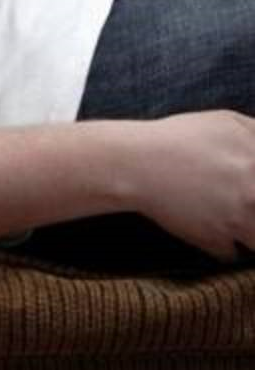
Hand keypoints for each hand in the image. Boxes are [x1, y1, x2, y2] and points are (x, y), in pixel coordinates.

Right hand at [128, 110, 254, 263]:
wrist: (134, 163)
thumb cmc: (179, 138)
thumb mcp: (227, 122)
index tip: (251, 194)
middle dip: (253, 212)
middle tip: (242, 202)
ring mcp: (238, 223)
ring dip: (250, 234)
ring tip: (238, 224)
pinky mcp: (214, 241)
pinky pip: (232, 254)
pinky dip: (226, 247)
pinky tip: (214, 231)